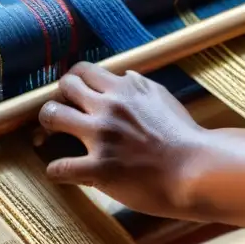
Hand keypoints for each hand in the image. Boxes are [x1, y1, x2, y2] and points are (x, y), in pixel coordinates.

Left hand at [35, 63, 244, 235]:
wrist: (198, 170)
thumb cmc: (184, 137)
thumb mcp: (163, 99)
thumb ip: (139, 86)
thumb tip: (124, 76)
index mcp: (125, 89)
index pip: (83, 70)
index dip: (72, 82)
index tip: (71, 94)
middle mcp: (109, 107)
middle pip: (63, 87)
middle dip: (58, 99)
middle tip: (59, 115)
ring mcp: (102, 137)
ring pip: (51, 116)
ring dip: (46, 126)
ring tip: (49, 138)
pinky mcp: (99, 169)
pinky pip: (59, 167)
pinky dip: (56, 170)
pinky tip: (62, 173)